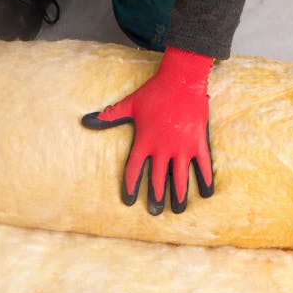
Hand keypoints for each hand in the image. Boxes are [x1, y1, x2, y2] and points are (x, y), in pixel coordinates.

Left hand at [82, 47, 214, 214]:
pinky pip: (202, 166)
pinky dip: (205, 180)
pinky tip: (206, 193)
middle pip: (156, 180)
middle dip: (154, 197)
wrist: (182, 80)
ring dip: (178, 196)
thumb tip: (85, 120)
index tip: (128, 201)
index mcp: (144, 141)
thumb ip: (109, 116)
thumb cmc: (154, 92)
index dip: (130, 187)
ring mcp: (182, 147)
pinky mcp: (198, 142)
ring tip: (177, 210)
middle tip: (154, 212)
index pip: (133, 170)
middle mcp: (162, 148)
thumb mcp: (129, 104)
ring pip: (179, 178)